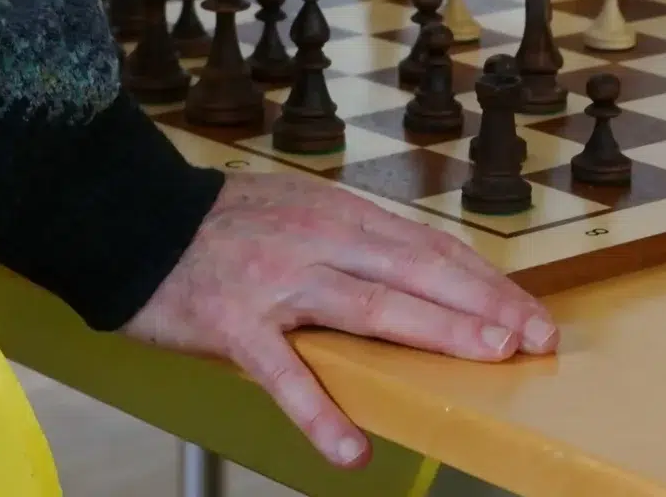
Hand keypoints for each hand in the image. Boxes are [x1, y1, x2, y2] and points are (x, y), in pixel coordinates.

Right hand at [124, 172, 556, 466]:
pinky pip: (285, 375)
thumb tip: (416, 277)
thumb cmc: (221, 227)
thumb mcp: (299, 214)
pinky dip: (319, 413)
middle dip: (482, 304)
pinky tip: (350, 450)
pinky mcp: (235, 324)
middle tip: (533, 337)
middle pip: (417, 271)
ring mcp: (279, 281)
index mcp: (339, 214)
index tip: (530, 311)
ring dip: (434, 330)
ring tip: (486, 358)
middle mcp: (319, 240)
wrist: (133, 221)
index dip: (483, 281)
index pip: (429, 248)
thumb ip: (352, 243)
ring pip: (371, 307)